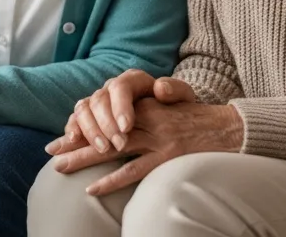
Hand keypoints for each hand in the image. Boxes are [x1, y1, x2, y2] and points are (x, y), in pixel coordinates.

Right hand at [46, 71, 189, 155]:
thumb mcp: (182, 97)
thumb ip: (175, 90)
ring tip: (102, 149)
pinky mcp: (88, 116)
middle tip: (118, 145)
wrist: (167, 115)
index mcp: (132, 80)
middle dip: (106, 124)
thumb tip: (161, 89)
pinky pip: (74, 119)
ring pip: (84, 109)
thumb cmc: (174, 107)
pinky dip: (72, 129)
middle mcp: (111, 88)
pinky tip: (73, 141)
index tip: (127, 127)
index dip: (120, 107)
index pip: (121, 88)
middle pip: (99, 100)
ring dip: (90, 130)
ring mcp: (97, 101)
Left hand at [52, 95, 244, 195]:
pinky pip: (134, 170)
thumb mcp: (175, 104)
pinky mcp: (167, 158)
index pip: (108, 115)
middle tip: (51, 152)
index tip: (65, 136)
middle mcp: (148, 120)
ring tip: (61, 167)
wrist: (233, 128)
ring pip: (112, 149)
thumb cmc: (202, 119)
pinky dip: (112, 180)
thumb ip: (153, 104)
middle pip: (103, 131)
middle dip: (76, 141)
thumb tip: (143, 96)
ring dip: (84, 158)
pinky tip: (92, 188)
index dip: (86, 126)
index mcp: (147, 106)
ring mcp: (157, 139)